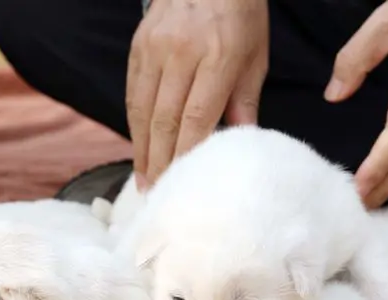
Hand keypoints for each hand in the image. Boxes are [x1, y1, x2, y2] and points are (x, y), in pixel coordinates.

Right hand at [127, 0, 268, 188]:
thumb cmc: (241, 15)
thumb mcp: (255, 56)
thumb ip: (245, 101)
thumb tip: (241, 144)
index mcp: (218, 57)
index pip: (197, 117)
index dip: (186, 155)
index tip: (183, 184)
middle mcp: (181, 53)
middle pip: (165, 119)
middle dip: (160, 161)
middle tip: (157, 194)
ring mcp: (155, 48)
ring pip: (142, 109)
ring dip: (142, 149)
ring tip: (144, 180)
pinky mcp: (138, 46)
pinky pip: (132, 93)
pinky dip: (135, 124)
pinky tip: (139, 146)